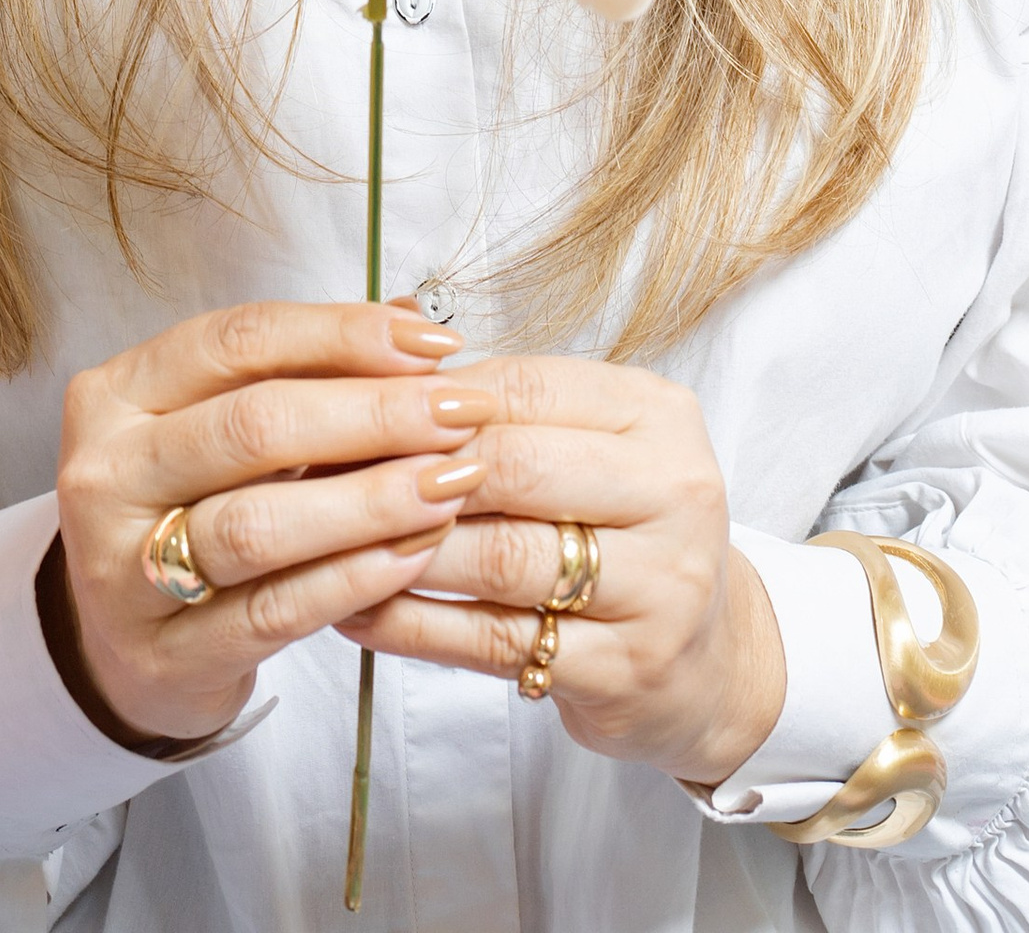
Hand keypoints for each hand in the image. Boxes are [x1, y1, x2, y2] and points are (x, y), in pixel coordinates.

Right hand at [53, 299, 483, 746]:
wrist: (123, 647)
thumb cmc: (189, 507)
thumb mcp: (220, 424)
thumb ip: (306, 370)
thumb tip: (411, 317)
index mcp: (117, 395)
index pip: (237, 340)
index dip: (343, 334)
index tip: (436, 343)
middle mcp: (105, 475)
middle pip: (252, 427)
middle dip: (373, 413)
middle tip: (463, 412)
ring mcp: (121, 573)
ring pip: (258, 524)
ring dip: (370, 499)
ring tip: (452, 482)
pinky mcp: (164, 654)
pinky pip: (272, 611)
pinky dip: (352, 578)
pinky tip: (413, 553)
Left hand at [333, 352, 786, 785]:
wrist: (705, 658)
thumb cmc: (623, 532)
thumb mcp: (592, 447)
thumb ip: (506, 407)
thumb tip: (376, 359)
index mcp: (660, 416)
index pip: (524, 387)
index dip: (428, 397)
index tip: (344, 402)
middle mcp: (676, 493)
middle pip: (513, 466)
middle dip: (410, 469)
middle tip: (324, 471)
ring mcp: (661, 588)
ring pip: (500, 558)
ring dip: (400, 549)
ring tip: (326, 539)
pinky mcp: (626, 670)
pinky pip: (494, 641)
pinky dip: (414, 625)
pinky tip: (358, 610)